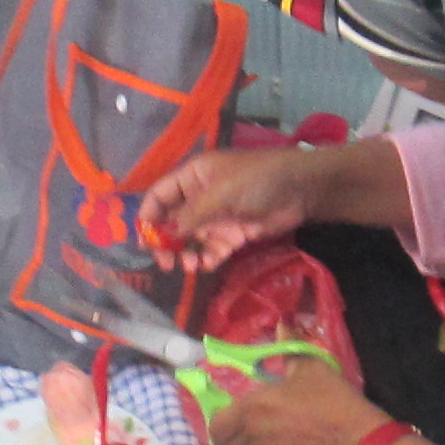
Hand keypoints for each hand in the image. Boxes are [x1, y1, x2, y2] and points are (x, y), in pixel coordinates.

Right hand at [138, 149, 319, 271]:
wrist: (300, 190)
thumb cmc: (257, 180)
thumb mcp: (219, 194)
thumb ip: (190, 215)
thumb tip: (163, 235)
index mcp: (192, 177)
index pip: (159, 196)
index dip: (148, 217)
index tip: (144, 240)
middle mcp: (200, 197)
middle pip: (172, 222)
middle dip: (166, 243)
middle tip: (165, 262)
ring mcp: (217, 217)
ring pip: (191, 240)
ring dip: (185, 254)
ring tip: (189, 266)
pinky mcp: (234, 233)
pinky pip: (213, 250)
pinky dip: (207, 259)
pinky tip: (208, 265)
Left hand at [207, 357, 386, 444]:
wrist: (358, 440)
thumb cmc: (331, 400)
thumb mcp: (311, 367)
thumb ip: (290, 347)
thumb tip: (281, 323)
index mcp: (251, 410)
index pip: (216, 424)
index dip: (219, 422)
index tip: (230, 417)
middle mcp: (252, 439)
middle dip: (229, 441)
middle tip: (241, 434)